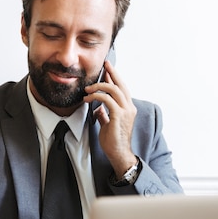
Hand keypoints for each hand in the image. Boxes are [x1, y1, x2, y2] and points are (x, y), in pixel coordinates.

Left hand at [84, 61, 137, 177]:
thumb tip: (99, 108)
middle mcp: (130, 107)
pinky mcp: (119, 115)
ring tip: (87, 89)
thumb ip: (106, 114)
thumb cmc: (113, 141)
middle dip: (112, 73)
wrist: (119, 153)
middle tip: (104, 65)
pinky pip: (106, 100)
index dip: (115, 77)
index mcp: (128, 108)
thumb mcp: (108, 123)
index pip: (122, 88)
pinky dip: (96, 96)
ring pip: (113, 90)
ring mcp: (126, 111)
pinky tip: (88, 99)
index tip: (107, 69)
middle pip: (121, 84)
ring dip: (98, 86)